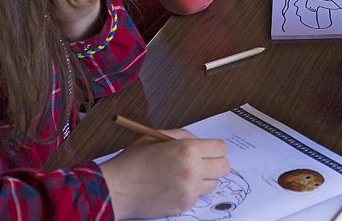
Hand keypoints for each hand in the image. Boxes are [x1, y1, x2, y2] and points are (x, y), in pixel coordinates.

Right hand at [98, 129, 229, 219]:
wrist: (117, 188)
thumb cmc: (134, 160)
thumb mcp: (157, 137)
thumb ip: (183, 136)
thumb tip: (200, 141)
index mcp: (187, 149)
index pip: (221, 148)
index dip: (214, 148)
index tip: (208, 150)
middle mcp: (193, 170)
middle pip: (224, 167)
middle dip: (215, 163)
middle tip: (201, 163)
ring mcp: (190, 190)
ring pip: (214, 183)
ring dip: (204, 178)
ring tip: (184, 175)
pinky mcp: (185, 205)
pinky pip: (199, 196)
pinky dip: (191, 191)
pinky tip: (174, 186)